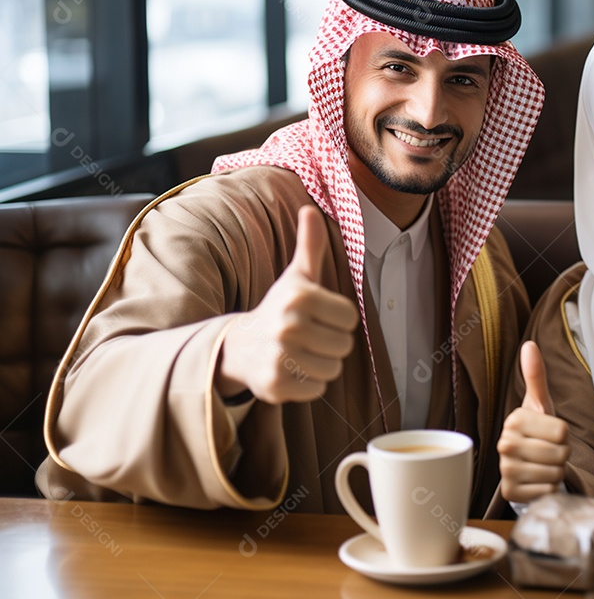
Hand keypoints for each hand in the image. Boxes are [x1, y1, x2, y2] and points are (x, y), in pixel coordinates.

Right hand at [217, 205, 358, 403]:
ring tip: (300, 353)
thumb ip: (309, 246)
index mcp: (299, 298)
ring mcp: (280, 357)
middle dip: (330, 343)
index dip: (337, 319)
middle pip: (344, 345)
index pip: (350, 318)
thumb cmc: (278, 308)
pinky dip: (308, 384)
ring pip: (333, 369)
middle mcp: (288, 326)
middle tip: (308, 337)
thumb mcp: (296, 276)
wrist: (238, 346)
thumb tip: (311, 208)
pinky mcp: (276, 385)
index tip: (317, 316)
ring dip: (321, 364)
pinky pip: (317, 389)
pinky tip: (291, 370)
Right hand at [498, 341, 569, 502]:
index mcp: (514, 419)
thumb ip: (536, 375)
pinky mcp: (510, 493)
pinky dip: (548, 489)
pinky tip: (537, 481)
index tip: (549, 433)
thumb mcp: (540, 403)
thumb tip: (529, 345)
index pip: (563, 431)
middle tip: (548, 451)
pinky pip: (547, 491)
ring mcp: (505, 470)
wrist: (525, 463)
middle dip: (561, 455)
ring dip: (556, 472)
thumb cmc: (537, 430)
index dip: (564, 434)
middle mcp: (505, 444)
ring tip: (543, 465)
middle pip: (560, 453)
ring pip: (555, 474)